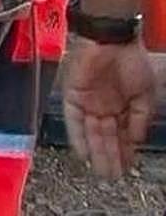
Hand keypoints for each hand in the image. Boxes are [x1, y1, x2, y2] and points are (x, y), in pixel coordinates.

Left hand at [63, 38, 155, 178]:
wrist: (113, 40)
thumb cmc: (132, 62)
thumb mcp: (145, 94)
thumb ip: (140, 118)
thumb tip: (138, 140)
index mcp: (120, 105)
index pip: (120, 134)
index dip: (123, 151)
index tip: (126, 168)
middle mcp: (102, 106)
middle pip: (104, 137)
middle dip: (109, 156)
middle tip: (111, 175)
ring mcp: (87, 101)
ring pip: (90, 132)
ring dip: (96, 151)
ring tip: (101, 170)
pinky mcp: (73, 95)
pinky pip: (73, 120)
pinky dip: (77, 137)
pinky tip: (83, 153)